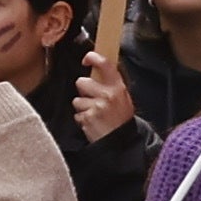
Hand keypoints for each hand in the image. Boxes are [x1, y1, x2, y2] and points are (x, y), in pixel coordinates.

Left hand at [74, 32, 132, 150]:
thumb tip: (98, 69)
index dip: (93, 58)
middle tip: (93, 99)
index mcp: (117, 88)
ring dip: (82, 107)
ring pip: (77, 100)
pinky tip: (93, 122)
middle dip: (83, 90)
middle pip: (81, 82)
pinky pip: (77, 114)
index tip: (87, 59)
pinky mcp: (87, 118)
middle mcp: (107, 95)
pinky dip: (82, 119)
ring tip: (95, 114)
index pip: (105, 65)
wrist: (122, 142)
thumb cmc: (121, 119)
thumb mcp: (123, 98)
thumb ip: (111, 85)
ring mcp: (96, 106)